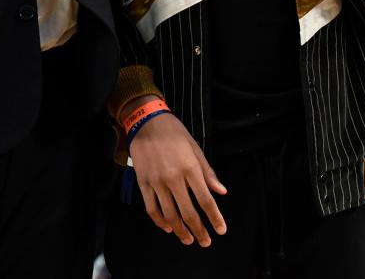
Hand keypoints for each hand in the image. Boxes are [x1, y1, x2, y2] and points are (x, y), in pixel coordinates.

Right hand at [129, 113, 226, 246]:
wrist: (146, 121)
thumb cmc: (174, 133)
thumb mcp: (196, 149)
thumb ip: (208, 173)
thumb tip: (221, 191)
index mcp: (190, 169)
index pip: (206, 200)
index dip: (215, 218)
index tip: (221, 230)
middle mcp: (174, 178)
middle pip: (189, 212)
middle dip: (199, 231)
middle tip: (205, 242)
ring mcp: (157, 182)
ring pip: (169, 215)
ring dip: (180, 231)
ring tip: (187, 240)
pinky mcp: (143, 182)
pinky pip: (151, 208)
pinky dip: (159, 221)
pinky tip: (167, 227)